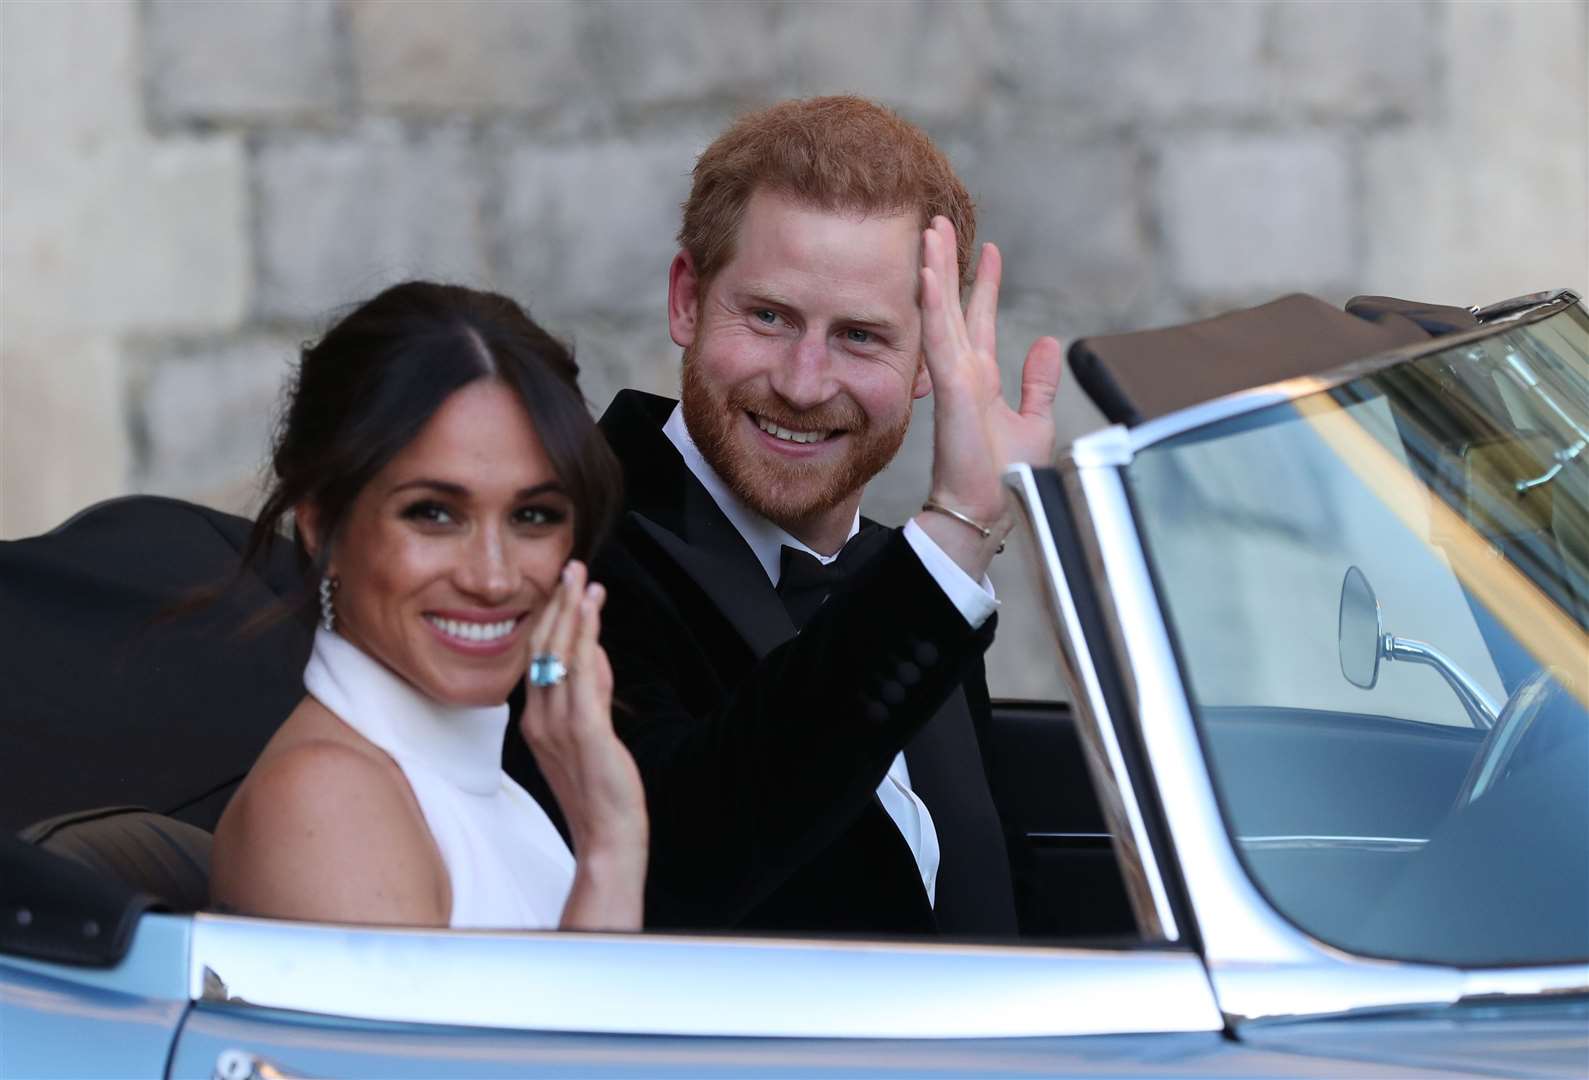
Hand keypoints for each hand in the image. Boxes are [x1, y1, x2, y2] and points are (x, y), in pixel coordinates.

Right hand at [519, 559, 647, 928]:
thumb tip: (597, 653)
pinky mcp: (584, 731)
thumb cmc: (599, 790)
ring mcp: (558, 725)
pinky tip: (592, 612)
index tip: (564, 588)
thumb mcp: (590, 733)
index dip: (549, 619)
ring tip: (582, 577)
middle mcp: (538, 718)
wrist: (607, 836)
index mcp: (534, 720)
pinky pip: (582, 674)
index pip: (537, 658)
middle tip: (571, 567)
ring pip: (559, 654)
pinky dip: (585, 638)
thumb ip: (591, 692)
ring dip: (572, 612)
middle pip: (542, 649)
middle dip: (558, 605)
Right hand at [916, 217, 1062, 575]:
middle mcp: (963, 373)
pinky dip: (933, 305)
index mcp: (981, 379)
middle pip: (952, 306)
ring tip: (930, 232)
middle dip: (947, 263)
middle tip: (940, 222)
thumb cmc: (1006, 477)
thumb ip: (1038, 382)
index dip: (983, 283)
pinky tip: (927, 275)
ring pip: (941, 313)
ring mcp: (954, 379)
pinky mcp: (951, 390)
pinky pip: (939, 339)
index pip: (979, 319)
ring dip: (934, 271)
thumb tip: (1048, 343)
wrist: (989, 510)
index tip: (988, 249)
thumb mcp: (1034, 420)